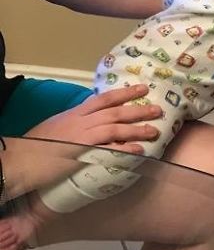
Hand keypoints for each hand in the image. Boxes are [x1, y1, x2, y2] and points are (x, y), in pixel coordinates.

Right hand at [25, 84, 162, 154]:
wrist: (20, 160)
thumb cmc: (36, 145)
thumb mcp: (57, 127)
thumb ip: (76, 123)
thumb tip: (91, 122)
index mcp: (75, 113)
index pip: (103, 99)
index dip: (124, 93)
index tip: (141, 89)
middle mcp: (80, 121)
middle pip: (114, 111)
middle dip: (138, 109)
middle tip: (158, 109)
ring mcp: (81, 135)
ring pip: (115, 128)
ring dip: (136, 129)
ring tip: (154, 131)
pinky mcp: (81, 152)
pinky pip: (107, 148)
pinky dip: (124, 148)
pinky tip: (138, 151)